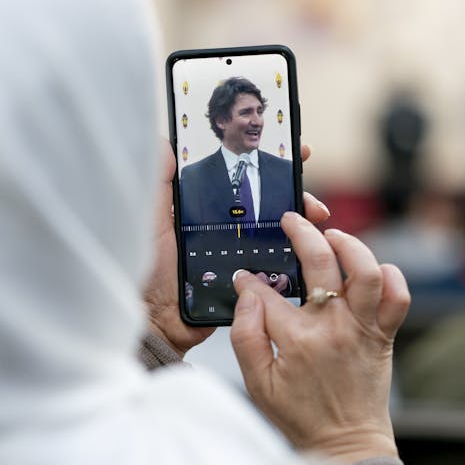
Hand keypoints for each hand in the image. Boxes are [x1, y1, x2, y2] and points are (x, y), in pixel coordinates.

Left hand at [142, 141, 330, 357]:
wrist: (158, 323)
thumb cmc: (148, 273)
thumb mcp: (152, 222)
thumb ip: (160, 185)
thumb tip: (164, 142)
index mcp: (206, 210)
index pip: (243, 178)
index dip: (271, 163)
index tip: (295, 150)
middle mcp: (227, 228)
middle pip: (270, 203)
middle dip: (297, 193)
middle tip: (310, 194)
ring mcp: (240, 254)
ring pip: (281, 232)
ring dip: (303, 223)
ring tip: (316, 217)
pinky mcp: (250, 280)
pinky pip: (278, 265)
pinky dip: (297, 255)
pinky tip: (310, 248)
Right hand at [230, 212, 409, 464]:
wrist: (346, 444)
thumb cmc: (299, 414)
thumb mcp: (257, 383)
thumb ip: (246, 336)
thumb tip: (247, 294)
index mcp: (297, 339)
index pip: (267, 292)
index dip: (250, 280)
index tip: (244, 276)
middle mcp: (333, 327)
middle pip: (320, 262)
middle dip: (301, 232)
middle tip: (290, 220)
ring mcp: (362, 328)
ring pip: (366, 271)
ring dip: (350, 245)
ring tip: (332, 236)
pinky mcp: (383, 335)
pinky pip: (399, 298)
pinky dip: (391, 277)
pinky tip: (372, 270)